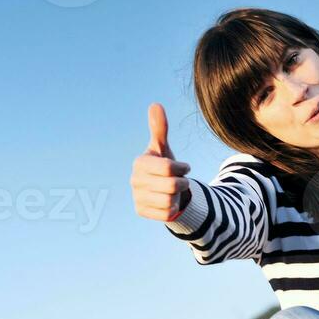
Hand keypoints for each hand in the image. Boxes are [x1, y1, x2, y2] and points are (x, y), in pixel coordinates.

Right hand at [130, 103, 191, 223]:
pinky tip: (169, 202)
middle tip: (181, 181)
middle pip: (171, 185)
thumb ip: (160, 128)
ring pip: (169, 201)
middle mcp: (134, 180)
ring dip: (177, 197)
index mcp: (140, 162)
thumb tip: (155, 104)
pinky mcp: (140, 211)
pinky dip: (172, 209)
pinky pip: (166, 214)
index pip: (169, 168)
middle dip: (182, 183)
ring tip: (173, 191)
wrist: (163, 189)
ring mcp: (136, 196)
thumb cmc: (165, 164)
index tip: (184, 168)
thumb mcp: (164, 148)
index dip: (182, 168)